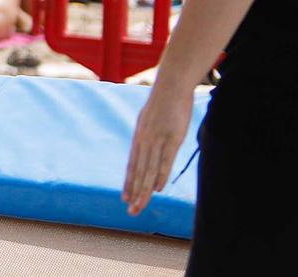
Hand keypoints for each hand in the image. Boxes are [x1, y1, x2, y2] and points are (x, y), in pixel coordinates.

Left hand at [123, 85, 191, 214]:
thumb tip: (145, 144)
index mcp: (139, 138)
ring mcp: (157, 139)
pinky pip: (165, 160)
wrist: (171, 85)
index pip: (132, 165)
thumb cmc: (162, 103)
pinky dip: (160, 175)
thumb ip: (147, 135)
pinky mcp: (172, 138)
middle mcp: (145, 141)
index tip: (125, 198)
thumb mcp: (150, 120)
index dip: (129, 183)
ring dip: (144, 190)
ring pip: (149, 170)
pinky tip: (157, 189)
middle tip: (131, 211)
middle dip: (134, 193)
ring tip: (140, 206)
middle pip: (138, 172)